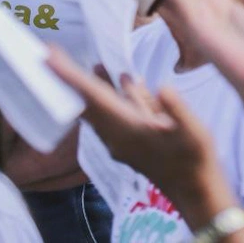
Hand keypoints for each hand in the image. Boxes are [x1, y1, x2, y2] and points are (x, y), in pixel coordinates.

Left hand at [46, 45, 223, 216]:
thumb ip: (176, 109)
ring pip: (96, 109)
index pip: (92, 98)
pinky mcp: (126, 143)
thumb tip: (162, 87)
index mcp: (127, 128)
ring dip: (88, 86)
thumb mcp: (193, 131)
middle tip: (50, 54)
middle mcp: (115, 135)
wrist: (194, 191)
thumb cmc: (194, 158)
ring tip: (88, 64)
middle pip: (85, 102)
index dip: (70, 77)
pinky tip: (120, 84)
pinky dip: (105, 97)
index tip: (49, 58)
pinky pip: (108, 115)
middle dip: (68, 78)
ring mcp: (119, 141)